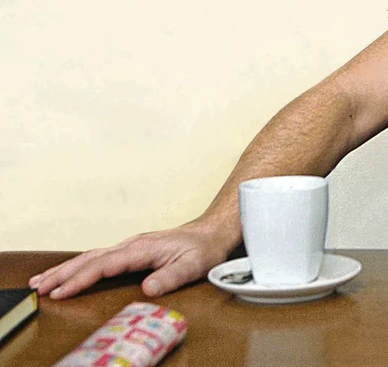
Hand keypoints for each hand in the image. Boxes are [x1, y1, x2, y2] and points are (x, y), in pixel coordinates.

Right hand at [28, 221, 234, 298]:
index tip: (62, 292)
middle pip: (91, 259)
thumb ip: (171, 277)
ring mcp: (130, 246)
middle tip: (39, 288)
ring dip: (66, 269)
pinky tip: (69, 273)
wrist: (212, 232)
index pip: (105, 265)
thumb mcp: (193, 265)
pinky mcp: (132, 250)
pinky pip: (100, 257)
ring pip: (92, 256)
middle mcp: (132, 245)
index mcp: (142, 248)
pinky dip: (80, 265)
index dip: (82, 279)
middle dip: (63, 274)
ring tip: (42, 281)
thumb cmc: (203, 249)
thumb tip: (148, 288)